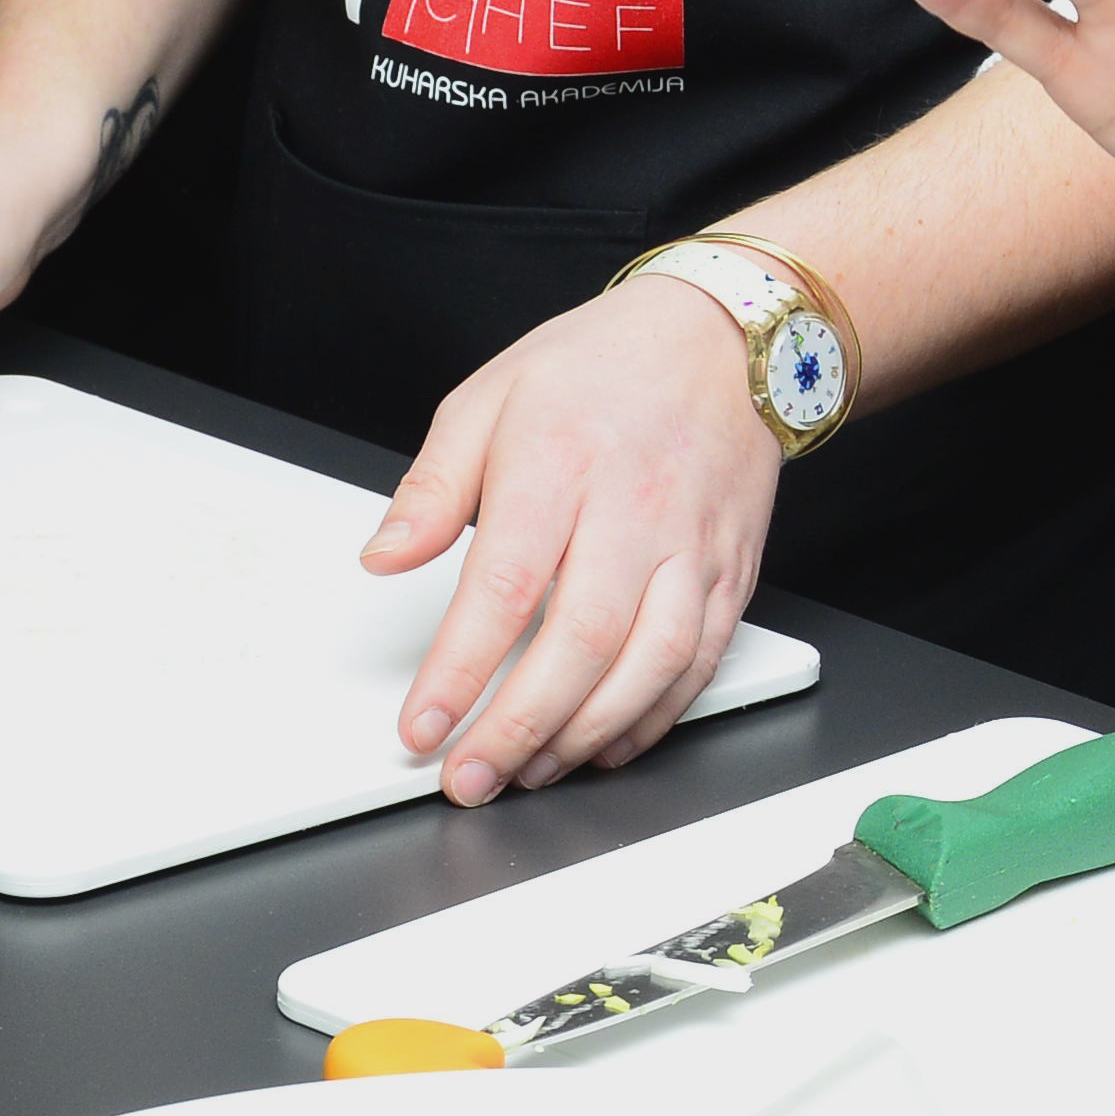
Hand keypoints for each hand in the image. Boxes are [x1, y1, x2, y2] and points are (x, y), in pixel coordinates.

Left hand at [362, 270, 780, 805]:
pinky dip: (655, 716)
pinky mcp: (732, 569)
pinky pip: (702, 660)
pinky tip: (608, 742)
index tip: (423, 725)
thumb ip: (432, 488)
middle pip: (580, 641)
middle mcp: (633, 510)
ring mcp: (691, 545)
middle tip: (471, 776)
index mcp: (559, 464)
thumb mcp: (489, 399)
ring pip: (651, 663)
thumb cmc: (601, 367)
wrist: (721, 339)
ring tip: (533, 770)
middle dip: (520, 726)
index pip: (504, 587)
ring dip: (587, 733)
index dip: (460, 670)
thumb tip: (382, 557)